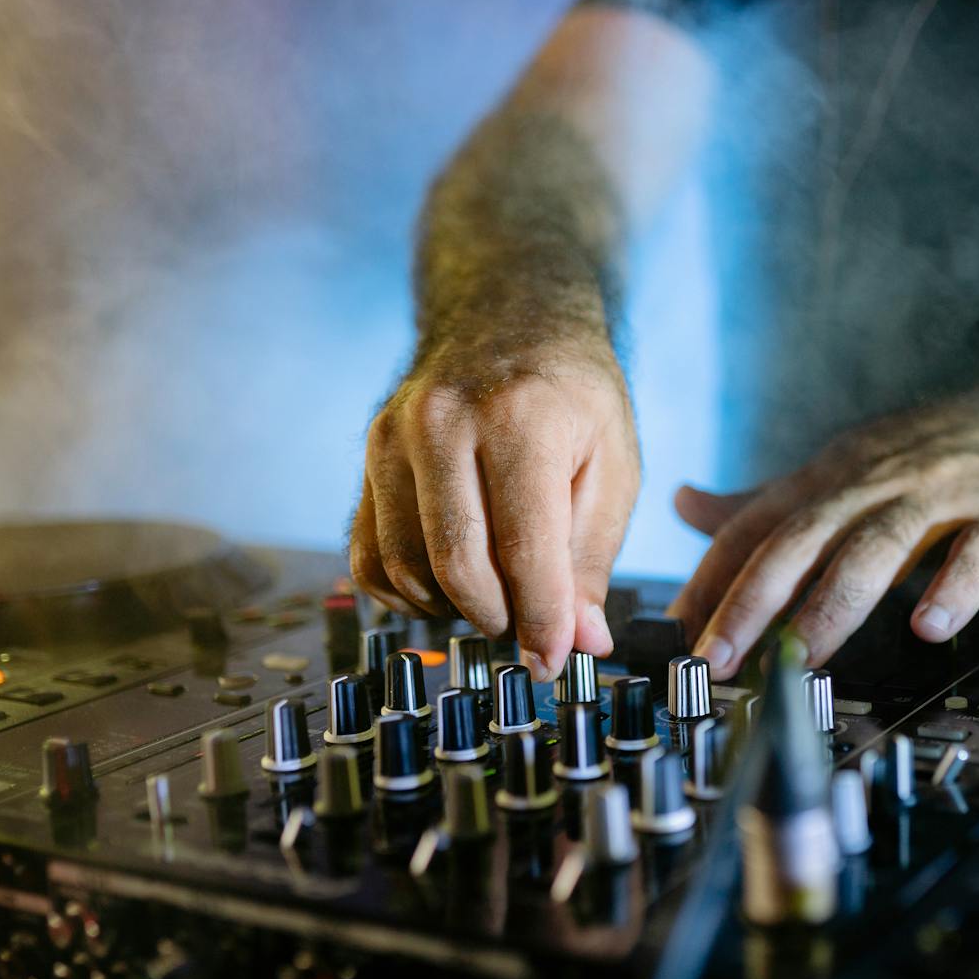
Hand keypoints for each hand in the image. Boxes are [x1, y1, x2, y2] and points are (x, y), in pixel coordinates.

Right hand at [349, 325, 639, 679]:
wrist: (508, 316)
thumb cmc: (570, 394)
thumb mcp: (613, 463)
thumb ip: (592, 556)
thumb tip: (581, 640)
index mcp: (518, 418)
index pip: (523, 549)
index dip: (540, 621)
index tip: (554, 662)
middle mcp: (442, 421)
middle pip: (457, 566)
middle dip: (498, 619)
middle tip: (531, 627)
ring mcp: (391, 437)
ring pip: (407, 569)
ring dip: (454, 608)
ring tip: (499, 596)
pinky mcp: (366, 458)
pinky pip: (370, 558)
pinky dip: (407, 592)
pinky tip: (449, 585)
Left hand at [668, 375, 978, 676]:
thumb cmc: (927, 459)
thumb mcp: (841, 471)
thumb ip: (766, 501)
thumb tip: (683, 505)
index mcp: (829, 478)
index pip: (755, 528)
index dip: (711, 580)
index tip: (676, 634)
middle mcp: (874, 484)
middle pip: (803, 538)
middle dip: (753, 599)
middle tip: (716, 657)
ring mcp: (939, 499)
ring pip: (878, 548)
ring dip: (835, 603)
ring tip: (802, 654)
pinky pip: (977, 554)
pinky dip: (953, 588)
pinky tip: (930, 625)